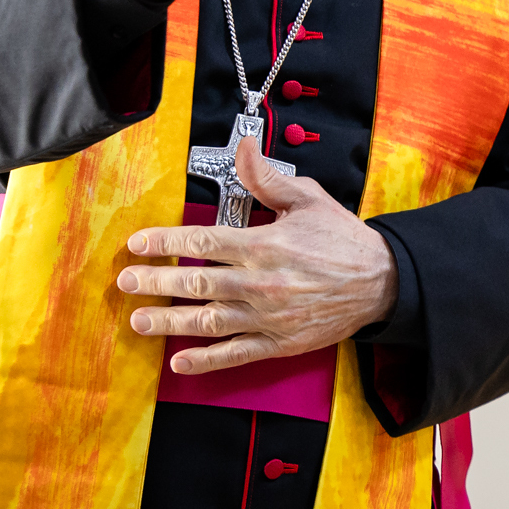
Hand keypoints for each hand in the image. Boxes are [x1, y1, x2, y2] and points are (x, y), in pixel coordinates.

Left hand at [118, 136, 398, 371]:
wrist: (381, 282)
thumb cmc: (343, 239)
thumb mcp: (308, 199)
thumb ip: (266, 177)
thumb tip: (243, 147)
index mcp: (265, 245)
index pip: (203, 243)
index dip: (165, 244)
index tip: (139, 244)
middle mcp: (261, 283)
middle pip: (196, 284)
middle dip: (155, 283)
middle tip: (126, 282)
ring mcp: (268, 317)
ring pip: (207, 322)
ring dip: (168, 322)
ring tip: (139, 321)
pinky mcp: (279, 343)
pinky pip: (234, 354)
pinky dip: (205, 360)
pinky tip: (179, 361)